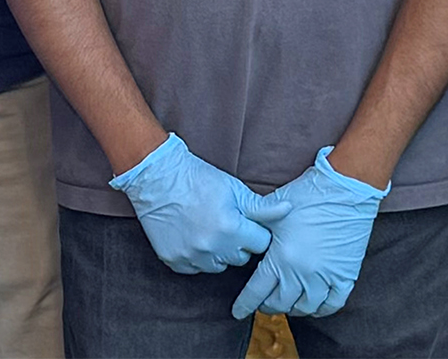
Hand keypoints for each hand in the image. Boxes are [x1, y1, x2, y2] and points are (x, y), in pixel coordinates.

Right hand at [113, 136, 271, 276]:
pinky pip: (198, 268)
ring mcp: (192, 257)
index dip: (255, 231)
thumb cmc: (199, 178)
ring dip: (219, 251)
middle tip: (227, 221)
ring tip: (209, 227)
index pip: (260, 244)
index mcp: (230, 228)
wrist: (158, 178)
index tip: (247, 221)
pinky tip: (193, 235)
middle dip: (239, 242)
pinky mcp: (176, 263)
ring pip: (220, 266)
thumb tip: (289, 210)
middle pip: (241, 258)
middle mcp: (212, 248)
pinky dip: (198, 256)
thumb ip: (262, 207)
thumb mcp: (234, 188)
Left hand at [232, 155, 386, 323]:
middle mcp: (302, 273)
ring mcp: (325, 277)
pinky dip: (321, 308)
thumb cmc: (309, 193)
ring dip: (293, 307)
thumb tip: (243, 234)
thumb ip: (258, 225)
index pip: (257, 291)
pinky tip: (314, 303)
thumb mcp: (275, 207)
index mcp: (281, 257)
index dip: (245, 303)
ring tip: (288, 300)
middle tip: (263, 301)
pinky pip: (332, 305)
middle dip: (268, 305)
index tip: (238, 311)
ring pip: (305, 307)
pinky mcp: (345, 276)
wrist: (345, 187)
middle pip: (280, 303)